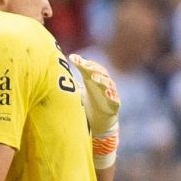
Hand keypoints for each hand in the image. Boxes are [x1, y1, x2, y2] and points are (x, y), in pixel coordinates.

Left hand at [70, 54, 120, 168]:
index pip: (91, 68)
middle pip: (101, 73)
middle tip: (84, 65)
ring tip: (93, 77)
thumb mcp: (79, 90)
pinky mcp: (114, 105)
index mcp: (95, 80)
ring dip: (102, 80)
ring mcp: (110, 95)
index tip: (73, 58)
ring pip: (109, 84)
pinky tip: (107, 93)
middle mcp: (103, 85)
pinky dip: (112, 96)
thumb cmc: (89, 102)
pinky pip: (115, 100)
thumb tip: (66, 61)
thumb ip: (73, 79)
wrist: (98, 122)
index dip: (83, 62)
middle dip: (93, 68)